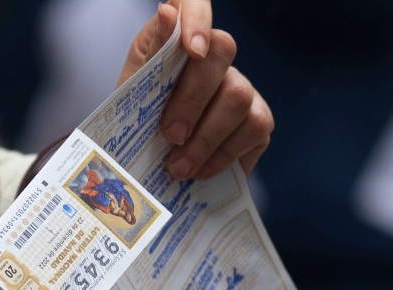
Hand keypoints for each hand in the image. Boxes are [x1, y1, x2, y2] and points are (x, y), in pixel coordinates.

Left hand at [118, 2, 272, 180]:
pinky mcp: (259, 121)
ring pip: (239, 96)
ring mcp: (243, 86)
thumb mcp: (132, 91)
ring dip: (205, 138)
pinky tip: (201, 171)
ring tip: (178, 167)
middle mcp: (217, 56)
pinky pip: (253, 129)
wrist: (149, 165)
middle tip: (170, 135)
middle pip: (222, 51)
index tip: (192, 49)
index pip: (194, 3)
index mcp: (179, 39)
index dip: (197, 19)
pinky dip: (222, 155)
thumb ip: (150, 56)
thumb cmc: (140, 121)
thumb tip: (167, 12)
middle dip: (192, 98)